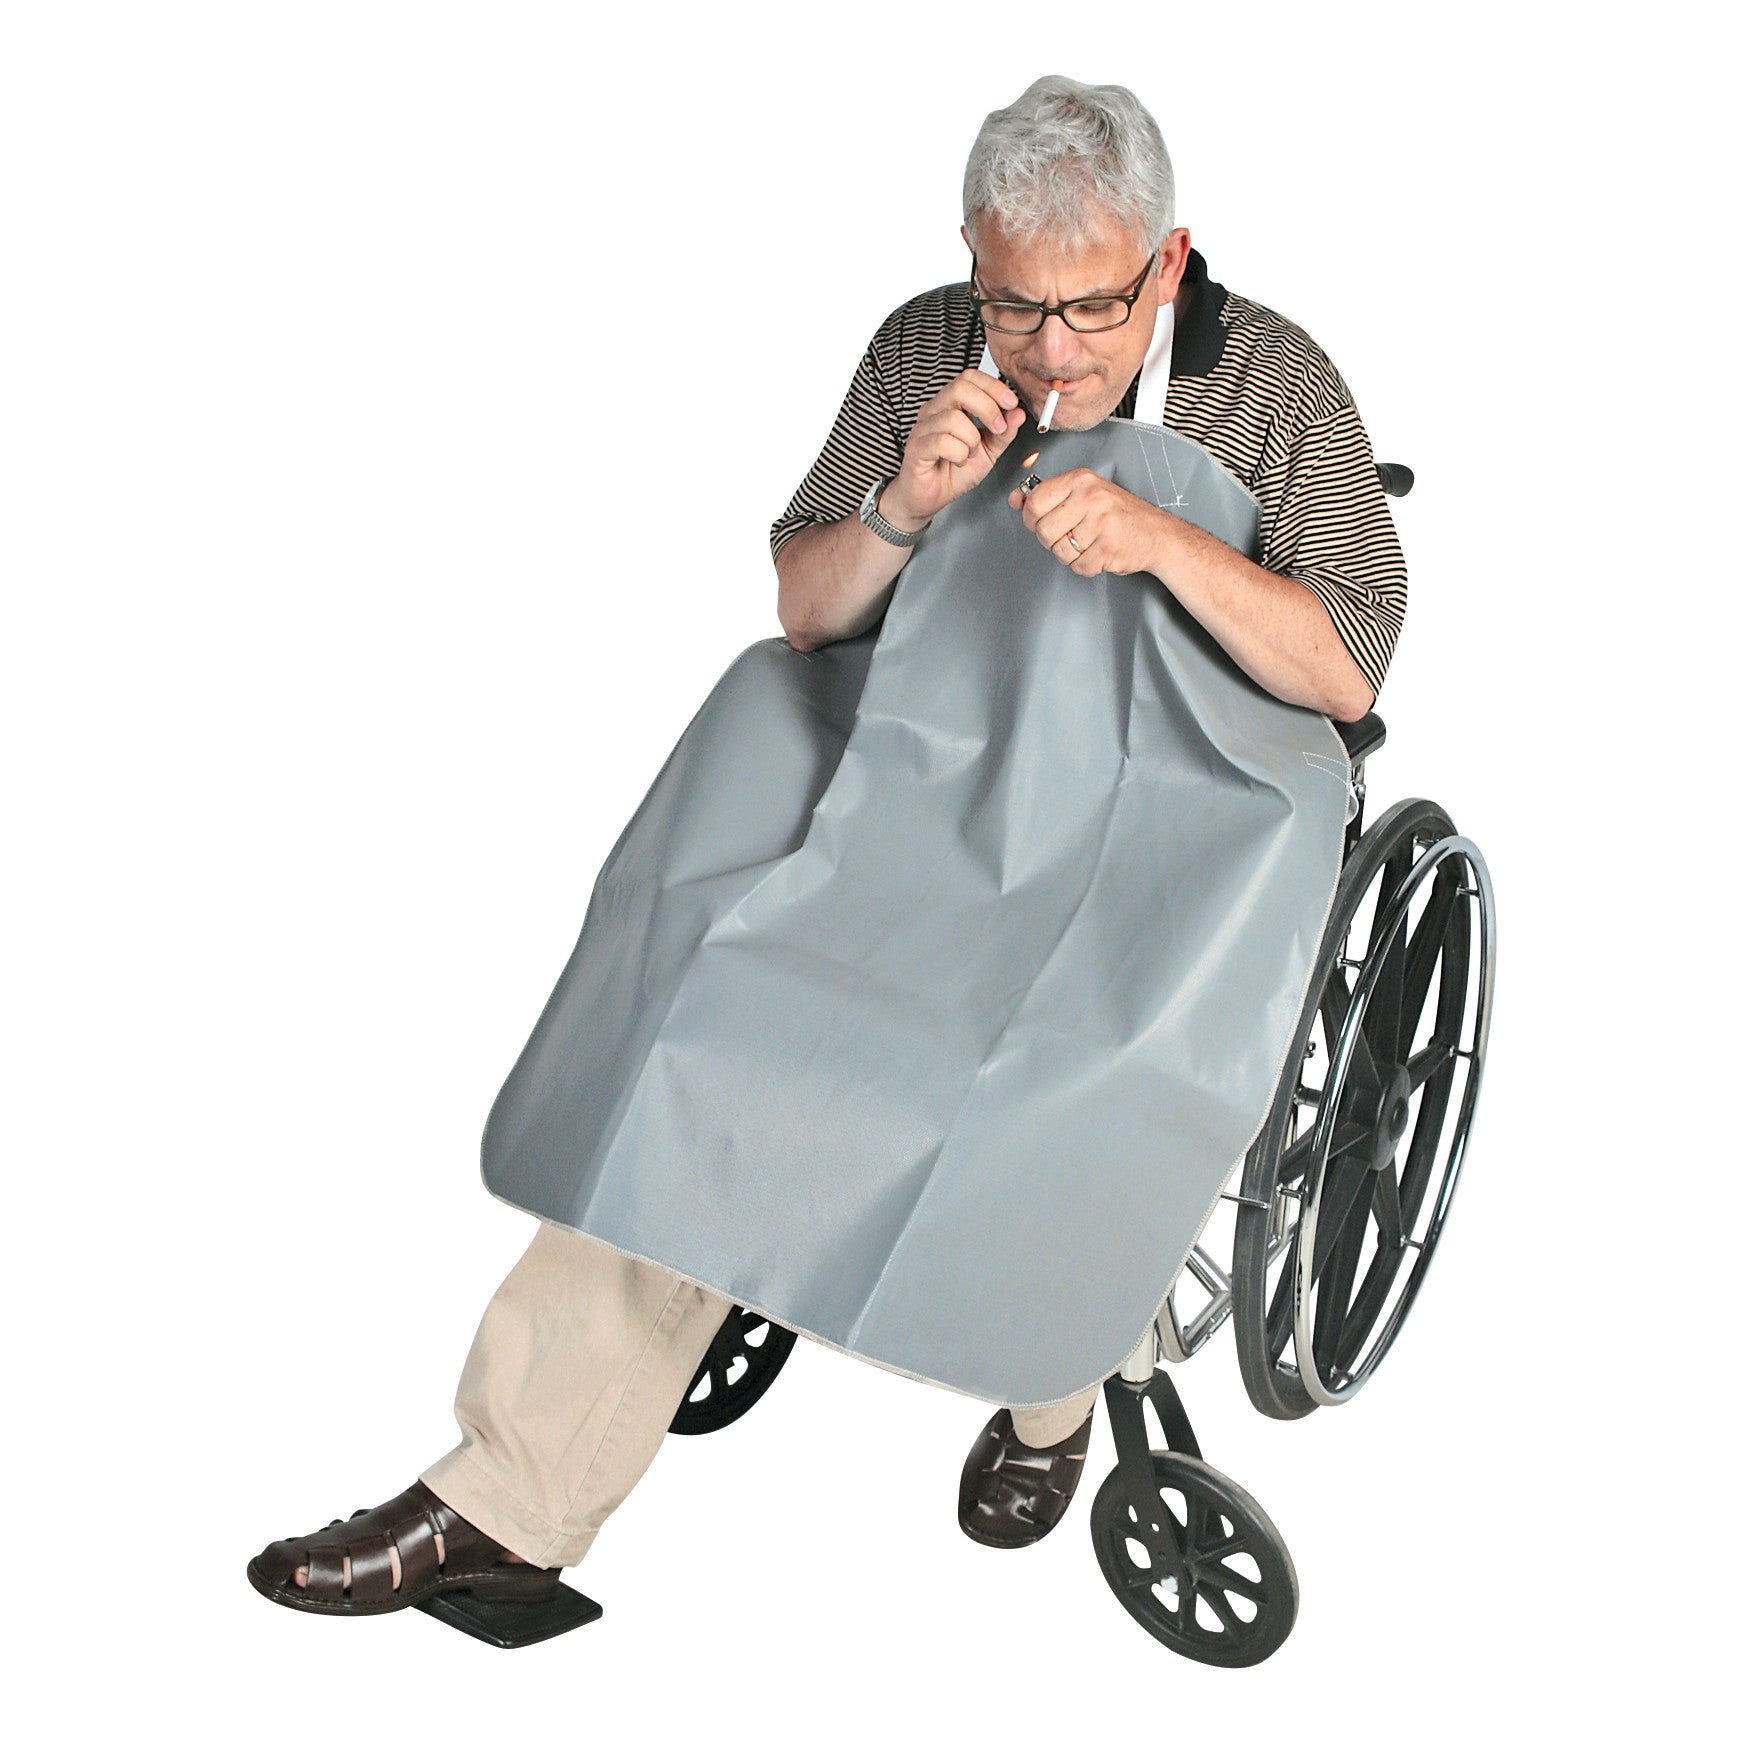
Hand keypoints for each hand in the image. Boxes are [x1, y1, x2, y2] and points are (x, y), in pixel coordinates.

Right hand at [881, 370, 1026, 527]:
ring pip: (954, 419)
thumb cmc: (953, 472)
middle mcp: (934, 411)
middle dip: (987, 408)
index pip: (969, 377)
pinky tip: (958, 461)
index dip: (993, 387)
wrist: (930, 498)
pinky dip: (958, 454)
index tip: (1011, 404)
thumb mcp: (988, 452)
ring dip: (972, 440)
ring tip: (970, 454)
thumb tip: (1018, 413)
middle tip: (998, 428)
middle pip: (960, 388)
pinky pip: (942, 442)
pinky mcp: (916, 448)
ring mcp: (922, 428)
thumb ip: (1004, 433)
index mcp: (950, 405)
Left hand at [1006, 469, 1166, 577]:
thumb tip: (1015, 499)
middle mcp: (1091, 497)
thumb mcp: (1083, 493)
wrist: (1156, 534)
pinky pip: (1078, 566)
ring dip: (1070, 555)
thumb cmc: (1118, 514)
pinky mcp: (1108, 547)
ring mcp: (1101, 523)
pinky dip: (1086, 565)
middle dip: (1052, 539)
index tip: (1041, 520)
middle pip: (1043, 530)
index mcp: (1081, 480)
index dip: (1031, 517)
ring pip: (1059, 551)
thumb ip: (1048, 495)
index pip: (1035, 501)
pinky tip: (1099, 552)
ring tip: (1088, 543)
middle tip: (1070, 534)